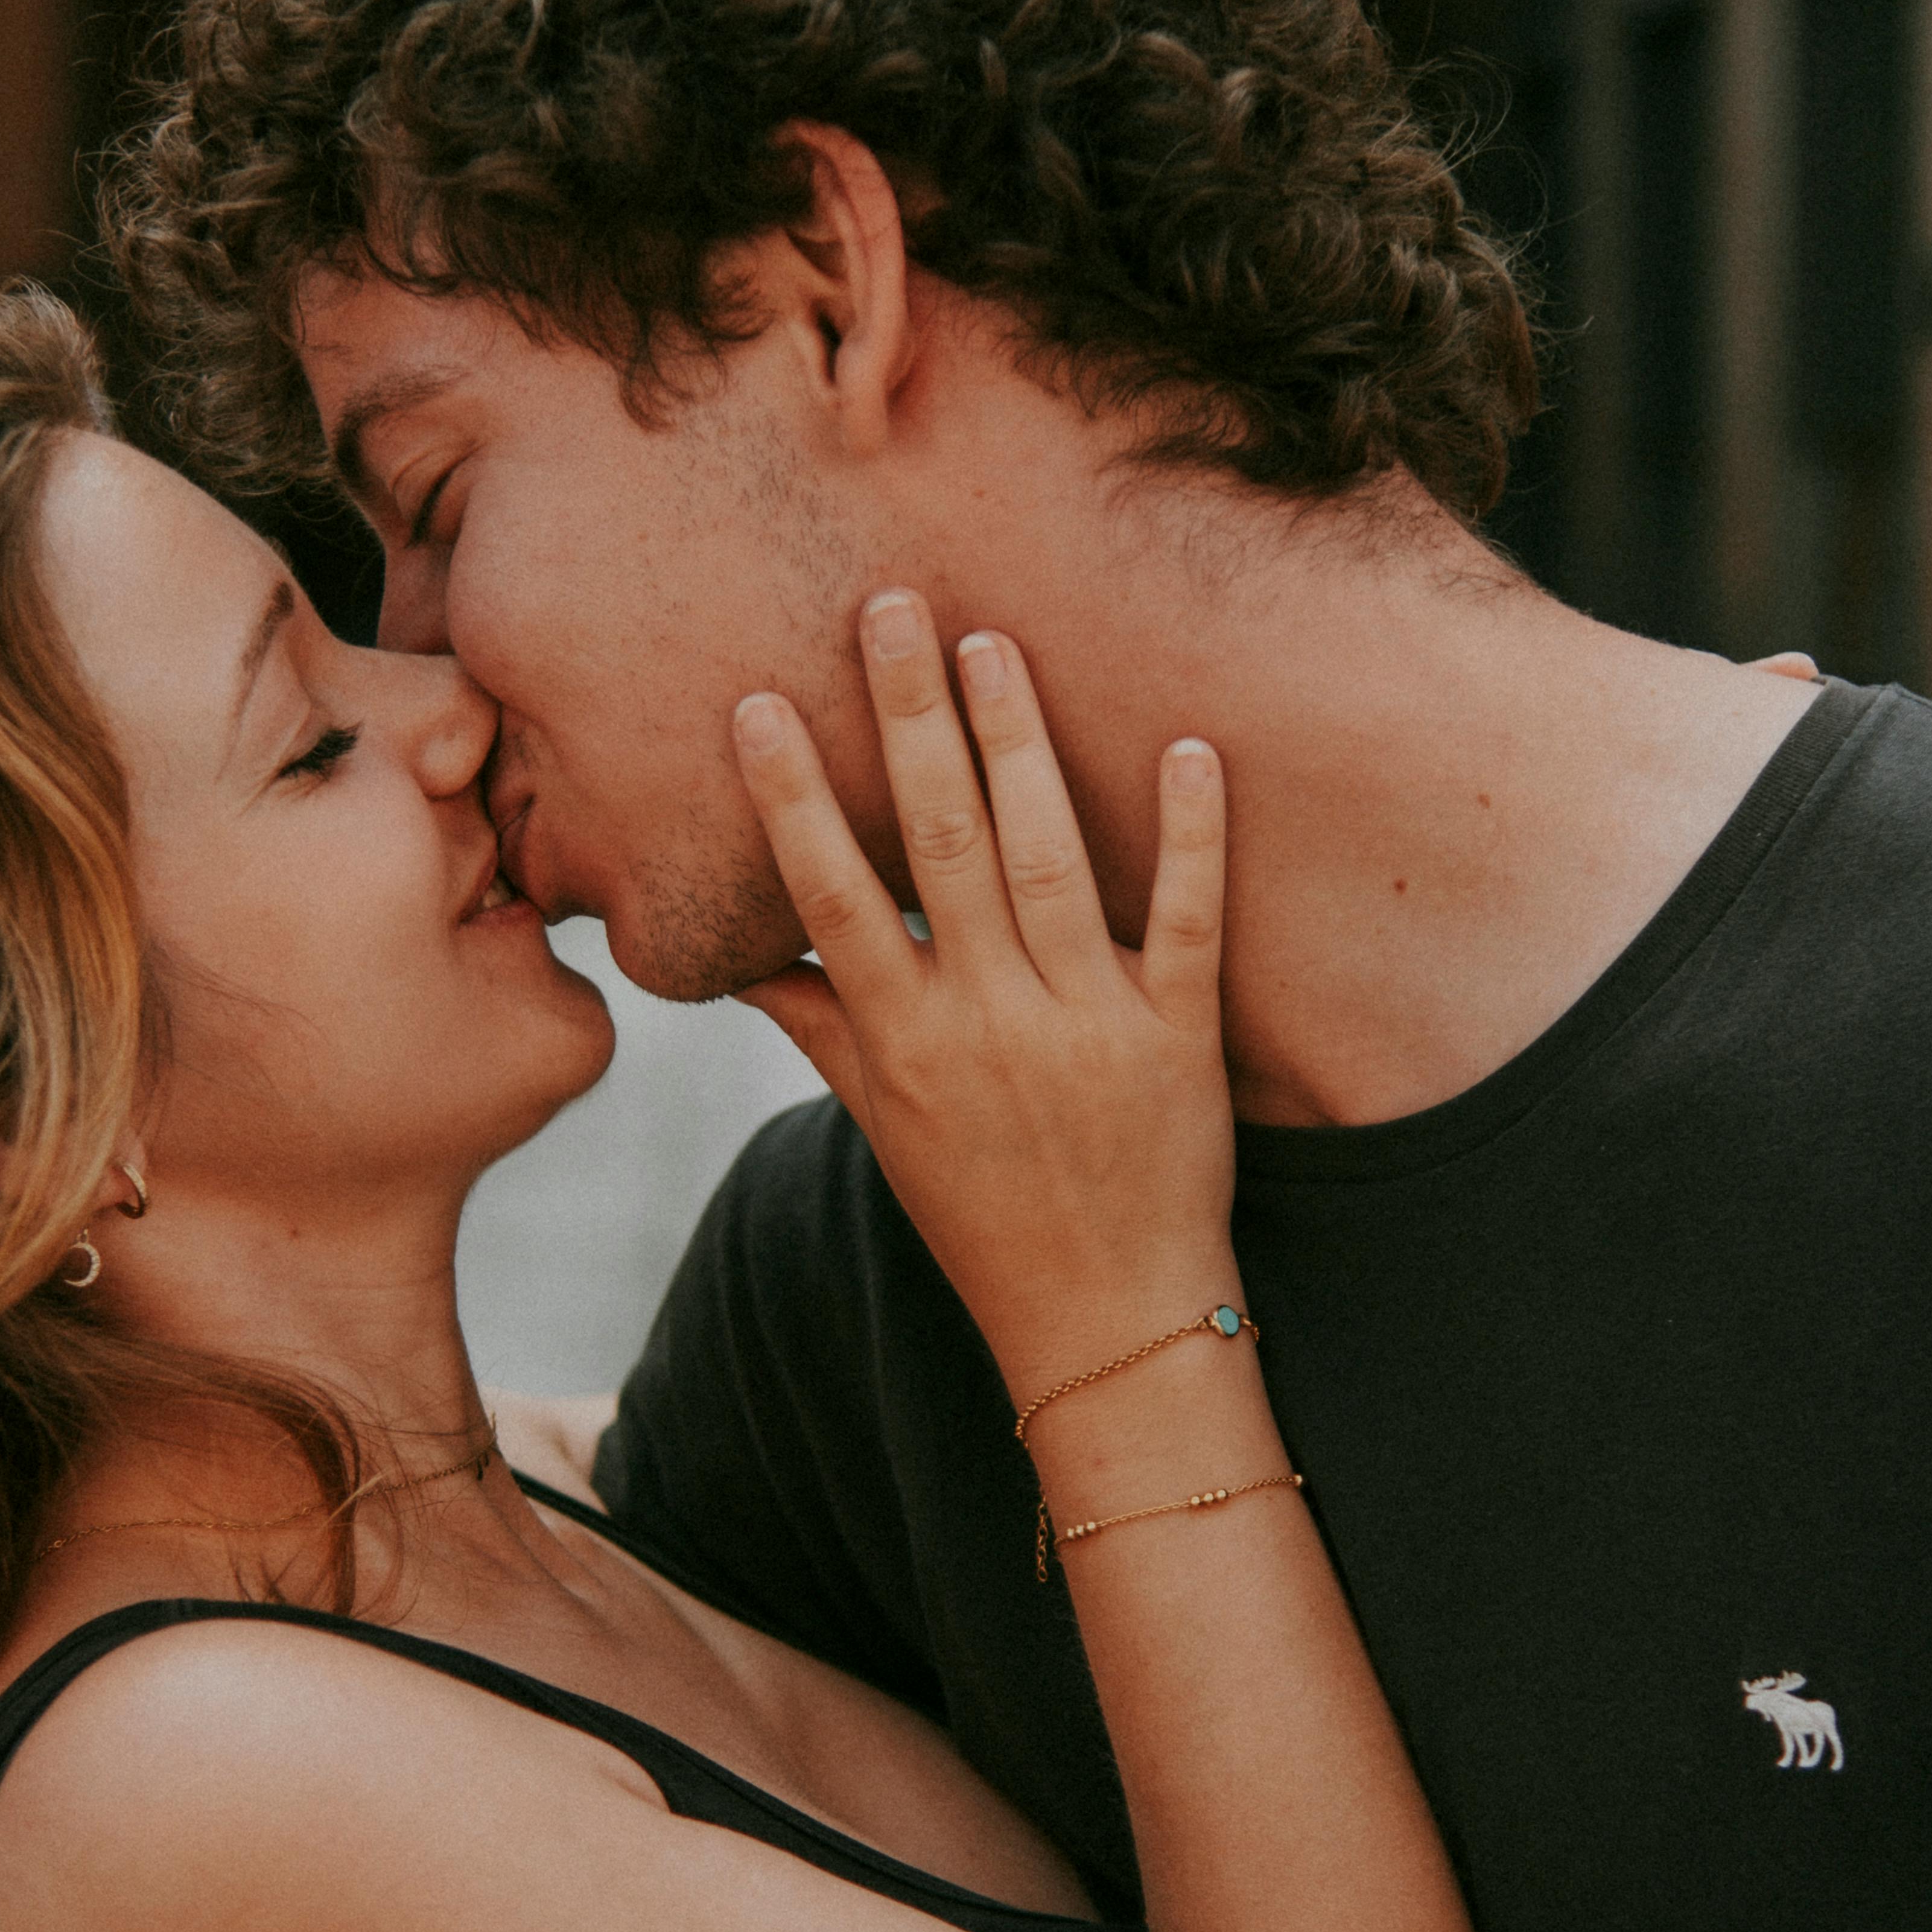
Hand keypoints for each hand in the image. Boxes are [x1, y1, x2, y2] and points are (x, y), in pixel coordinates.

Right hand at [730, 590, 1233, 1402]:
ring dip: (1018, 746)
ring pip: (1048, 860)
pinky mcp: (1180, 1037)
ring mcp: (1089, 1024)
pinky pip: (1189, 921)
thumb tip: (737, 957)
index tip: (759, 703)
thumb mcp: (885, 1125)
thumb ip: (820, 1027)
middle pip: (939, 845)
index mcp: (907, 1040)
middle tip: (891, 608)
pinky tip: (1190, 748)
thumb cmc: (984, 1217)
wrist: (1106, 1323)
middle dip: (911, 720)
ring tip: (990, 645)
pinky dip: (1193, 837)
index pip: (834, 895)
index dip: (794, 798)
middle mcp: (989, 1021)